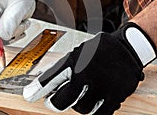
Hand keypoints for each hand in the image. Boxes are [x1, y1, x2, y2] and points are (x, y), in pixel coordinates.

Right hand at [0, 0, 42, 48]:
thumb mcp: (18, 6)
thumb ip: (11, 21)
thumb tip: (3, 36)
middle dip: (7, 34)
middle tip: (16, 31)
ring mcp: (0, 25)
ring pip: (5, 38)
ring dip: (17, 31)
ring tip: (24, 20)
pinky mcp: (7, 30)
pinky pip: (12, 38)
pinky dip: (20, 33)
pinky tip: (25, 23)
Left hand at [23, 22, 156, 113]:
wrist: (127, 48)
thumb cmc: (99, 50)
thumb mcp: (78, 53)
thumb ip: (64, 69)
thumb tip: (48, 86)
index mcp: (74, 61)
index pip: (50, 79)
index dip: (37, 90)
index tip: (29, 95)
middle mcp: (86, 74)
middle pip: (63, 101)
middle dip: (55, 103)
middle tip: (53, 101)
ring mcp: (101, 87)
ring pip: (81, 108)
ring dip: (77, 104)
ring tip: (79, 95)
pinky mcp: (115, 97)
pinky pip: (100, 114)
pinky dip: (94, 110)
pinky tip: (93, 100)